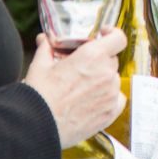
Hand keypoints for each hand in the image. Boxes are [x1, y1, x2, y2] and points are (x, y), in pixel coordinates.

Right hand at [24, 29, 126, 148]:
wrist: (39, 124)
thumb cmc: (40, 95)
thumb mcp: (40, 65)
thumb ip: (46, 49)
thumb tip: (44, 40)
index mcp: (92, 56)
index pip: (118, 38)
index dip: (112, 34)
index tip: (104, 36)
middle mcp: (106, 74)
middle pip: (112, 59)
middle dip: (100, 60)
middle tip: (84, 67)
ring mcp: (110, 94)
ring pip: (114, 80)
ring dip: (103, 79)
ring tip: (83, 87)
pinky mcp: (110, 113)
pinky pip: (118, 99)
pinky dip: (109, 97)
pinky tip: (93, 100)